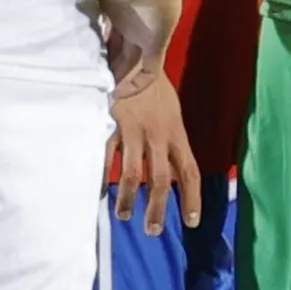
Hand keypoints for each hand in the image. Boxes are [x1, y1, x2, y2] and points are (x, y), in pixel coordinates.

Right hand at [18, 0, 182, 92]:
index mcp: (111, 10)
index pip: (98, 34)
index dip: (87, 46)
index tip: (70, 59)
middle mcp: (127, 24)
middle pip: (113, 52)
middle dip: (100, 66)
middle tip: (82, 81)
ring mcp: (143, 35)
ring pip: (128, 65)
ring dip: (115, 79)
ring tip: (97, 94)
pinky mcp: (156, 44)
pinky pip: (149, 73)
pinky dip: (137, 86)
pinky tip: (120, 94)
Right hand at [105, 67, 201, 235]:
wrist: (136, 57)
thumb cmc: (153, 88)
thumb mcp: (170, 114)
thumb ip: (168, 141)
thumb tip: (168, 170)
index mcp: (176, 134)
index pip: (190, 171)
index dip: (192, 197)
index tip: (191, 221)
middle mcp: (159, 136)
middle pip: (162, 180)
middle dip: (158, 208)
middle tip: (152, 231)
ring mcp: (135, 131)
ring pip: (134, 173)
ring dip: (128, 199)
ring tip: (124, 216)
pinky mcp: (113, 125)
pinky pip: (107, 157)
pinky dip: (103, 178)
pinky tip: (98, 193)